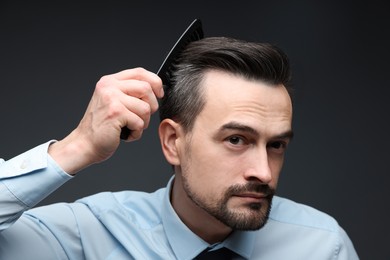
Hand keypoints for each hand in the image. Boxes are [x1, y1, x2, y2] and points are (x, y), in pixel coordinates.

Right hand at [49, 67, 163, 174]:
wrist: (84, 144)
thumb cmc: (101, 127)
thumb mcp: (113, 102)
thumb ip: (129, 92)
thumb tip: (155, 90)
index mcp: (110, 81)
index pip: (139, 72)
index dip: (155, 82)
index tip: (159, 94)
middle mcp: (109, 87)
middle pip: (146, 88)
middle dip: (152, 105)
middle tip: (143, 117)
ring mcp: (112, 98)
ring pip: (146, 108)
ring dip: (143, 122)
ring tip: (131, 127)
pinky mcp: (116, 113)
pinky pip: (140, 122)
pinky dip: (136, 133)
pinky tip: (126, 134)